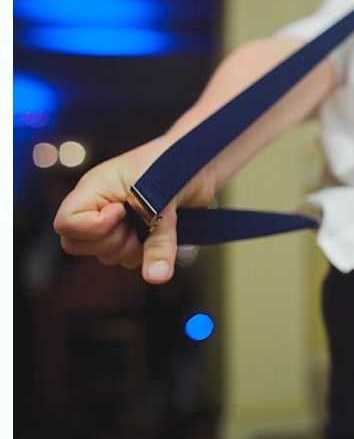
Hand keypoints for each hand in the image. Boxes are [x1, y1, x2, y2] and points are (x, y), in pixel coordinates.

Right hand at [52, 140, 214, 283]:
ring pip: (106, 256)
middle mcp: (100, 206)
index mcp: (95, 188)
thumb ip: (158, 241)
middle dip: (111, 243)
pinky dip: (144, 254)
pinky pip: (127, 258)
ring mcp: (117, 220)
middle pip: (77, 245)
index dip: (92, 227)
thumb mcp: (164, 202)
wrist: (203, 161)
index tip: (121, 212)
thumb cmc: (176, 165)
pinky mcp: (136, 232)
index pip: (65, 223)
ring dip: (131, 249)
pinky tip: (159, 232)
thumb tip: (157, 277)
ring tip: (152, 223)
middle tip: (138, 221)